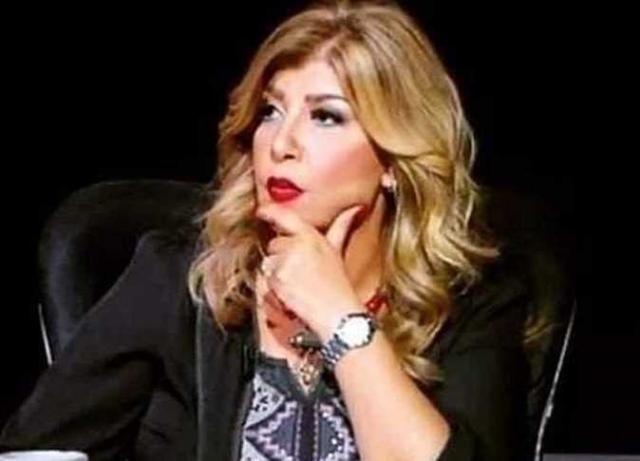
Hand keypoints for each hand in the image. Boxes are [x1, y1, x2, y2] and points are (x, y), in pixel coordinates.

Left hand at [256, 203, 367, 340]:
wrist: (336, 313)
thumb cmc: (338, 286)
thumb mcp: (337, 252)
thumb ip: (341, 227)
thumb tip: (355, 209)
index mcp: (312, 235)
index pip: (285, 216)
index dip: (270, 212)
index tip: (261, 212)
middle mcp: (298, 244)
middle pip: (274, 244)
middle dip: (281, 257)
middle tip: (300, 273)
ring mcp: (286, 260)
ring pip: (268, 262)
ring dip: (277, 273)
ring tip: (297, 285)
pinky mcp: (278, 277)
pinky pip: (265, 279)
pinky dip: (274, 287)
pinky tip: (290, 293)